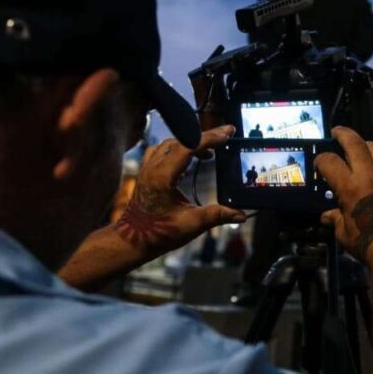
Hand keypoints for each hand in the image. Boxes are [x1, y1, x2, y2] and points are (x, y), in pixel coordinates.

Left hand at [113, 125, 245, 256]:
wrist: (132, 240)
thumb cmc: (157, 234)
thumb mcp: (191, 225)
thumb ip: (217, 216)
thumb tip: (241, 215)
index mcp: (162, 176)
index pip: (188, 146)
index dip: (210, 138)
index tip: (228, 133)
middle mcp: (153, 168)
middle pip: (181, 141)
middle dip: (205, 137)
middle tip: (226, 136)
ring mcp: (147, 169)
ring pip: (171, 143)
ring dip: (192, 142)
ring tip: (211, 149)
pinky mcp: (147, 173)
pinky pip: (163, 151)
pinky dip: (179, 149)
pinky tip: (191, 158)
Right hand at [314, 126, 372, 265]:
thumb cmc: (370, 246)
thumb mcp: (345, 234)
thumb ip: (336, 219)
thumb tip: (327, 215)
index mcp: (351, 187)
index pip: (330, 161)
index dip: (321, 159)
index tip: (319, 162)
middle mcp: (370, 176)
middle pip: (355, 143)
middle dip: (343, 134)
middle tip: (337, 132)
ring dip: (365, 143)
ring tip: (359, 145)